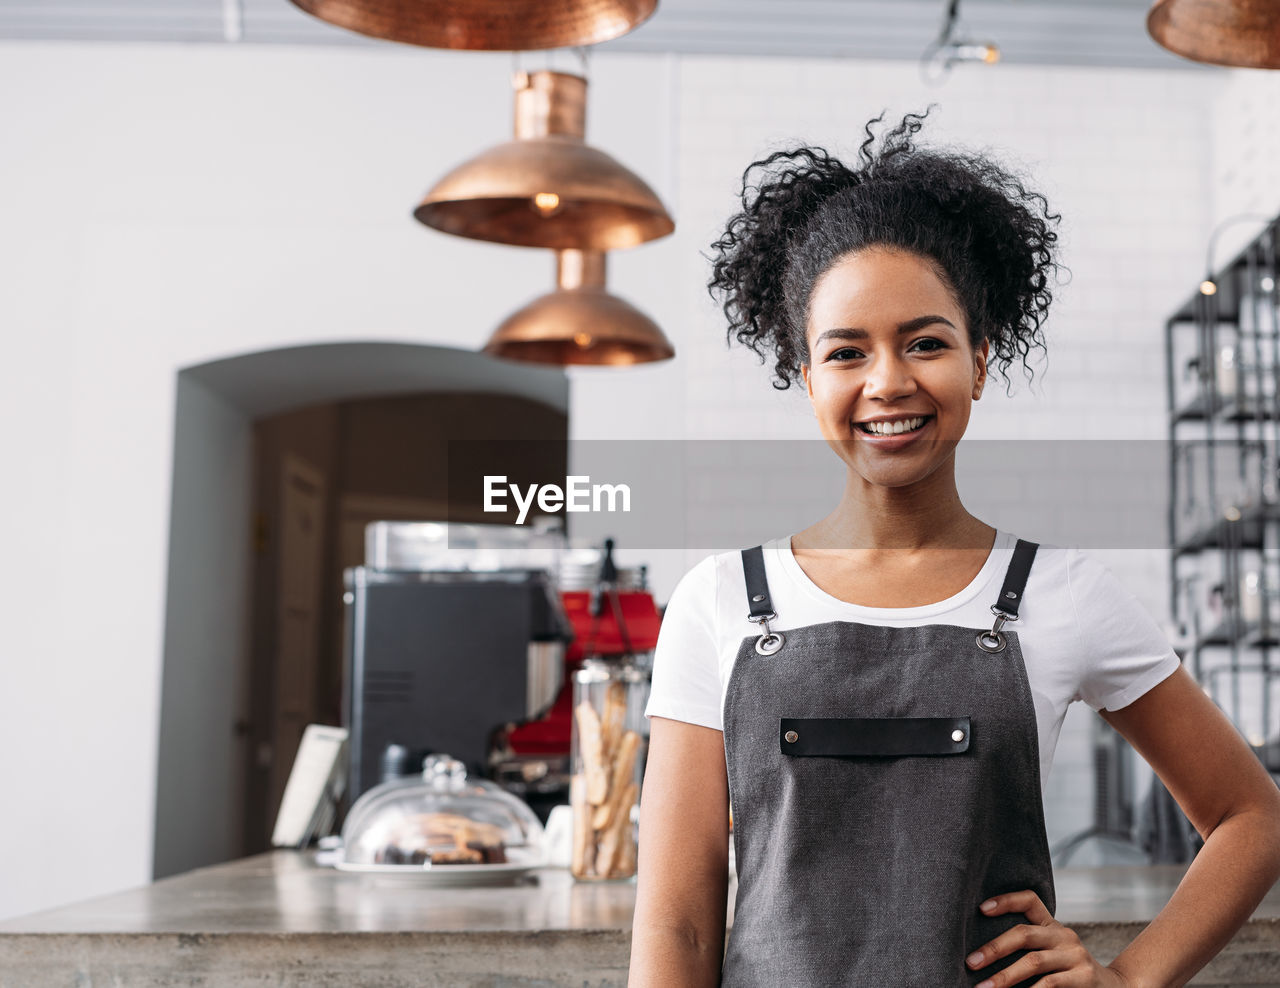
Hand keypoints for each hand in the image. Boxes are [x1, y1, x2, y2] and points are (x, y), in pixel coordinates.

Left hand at [965, 889, 1133, 987]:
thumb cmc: (1069, 972)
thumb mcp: (1051, 952)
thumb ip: (1029, 947)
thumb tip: (982, 955)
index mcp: (1053, 926)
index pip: (1030, 900)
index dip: (1006, 900)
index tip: (981, 909)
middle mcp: (1064, 935)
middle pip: (1024, 934)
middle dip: (994, 949)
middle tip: (970, 962)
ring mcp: (1076, 955)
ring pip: (1033, 961)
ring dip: (1005, 976)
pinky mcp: (1084, 977)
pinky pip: (1050, 984)